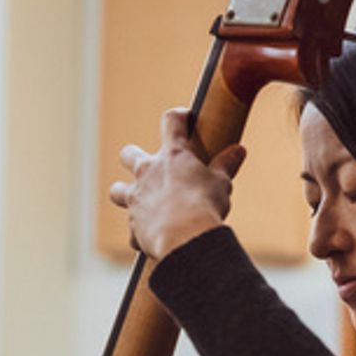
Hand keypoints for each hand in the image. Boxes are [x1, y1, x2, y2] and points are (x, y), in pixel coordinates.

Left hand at [109, 107, 246, 259]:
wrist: (185, 237)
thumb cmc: (204, 204)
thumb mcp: (221, 182)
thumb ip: (226, 165)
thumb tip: (238, 150)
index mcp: (172, 155)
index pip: (171, 122)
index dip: (178, 118)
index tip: (185, 119)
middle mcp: (147, 173)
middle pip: (129, 154)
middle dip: (134, 157)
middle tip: (149, 165)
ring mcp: (137, 199)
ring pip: (117, 191)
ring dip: (124, 194)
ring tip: (137, 201)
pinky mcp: (134, 226)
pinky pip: (133, 230)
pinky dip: (141, 233)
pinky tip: (153, 238)